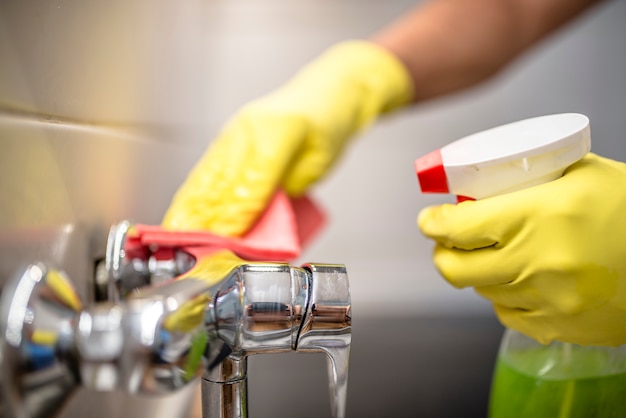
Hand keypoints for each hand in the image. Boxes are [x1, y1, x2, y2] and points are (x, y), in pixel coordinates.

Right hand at [162, 41, 411, 236]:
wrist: (325, 89)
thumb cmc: (328, 122)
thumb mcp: (321, 160)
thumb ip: (292, 188)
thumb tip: (262, 217)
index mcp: (280, 129)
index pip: (253, 181)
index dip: (237, 214)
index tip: (225, 239)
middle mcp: (250, 127)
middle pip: (223, 180)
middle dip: (205, 217)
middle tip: (192, 245)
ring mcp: (235, 131)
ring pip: (207, 175)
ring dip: (189, 207)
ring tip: (175, 233)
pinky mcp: (227, 138)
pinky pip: (206, 170)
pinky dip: (192, 194)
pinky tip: (181, 211)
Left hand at [418, 153, 625, 345]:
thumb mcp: (581, 174)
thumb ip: (527, 179)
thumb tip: (480, 186)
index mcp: (538, 216)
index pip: (457, 226)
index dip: (433, 223)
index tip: (429, 219)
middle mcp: (536, 263)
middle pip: (453, 267)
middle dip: (442, 252)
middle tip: (447, 240)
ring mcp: (546, 301)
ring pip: (479, 291)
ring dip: (475, 273)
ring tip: (488, 255)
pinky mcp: (558, 326)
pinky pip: (507, 315)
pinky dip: (503, 297)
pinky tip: (516, 280)